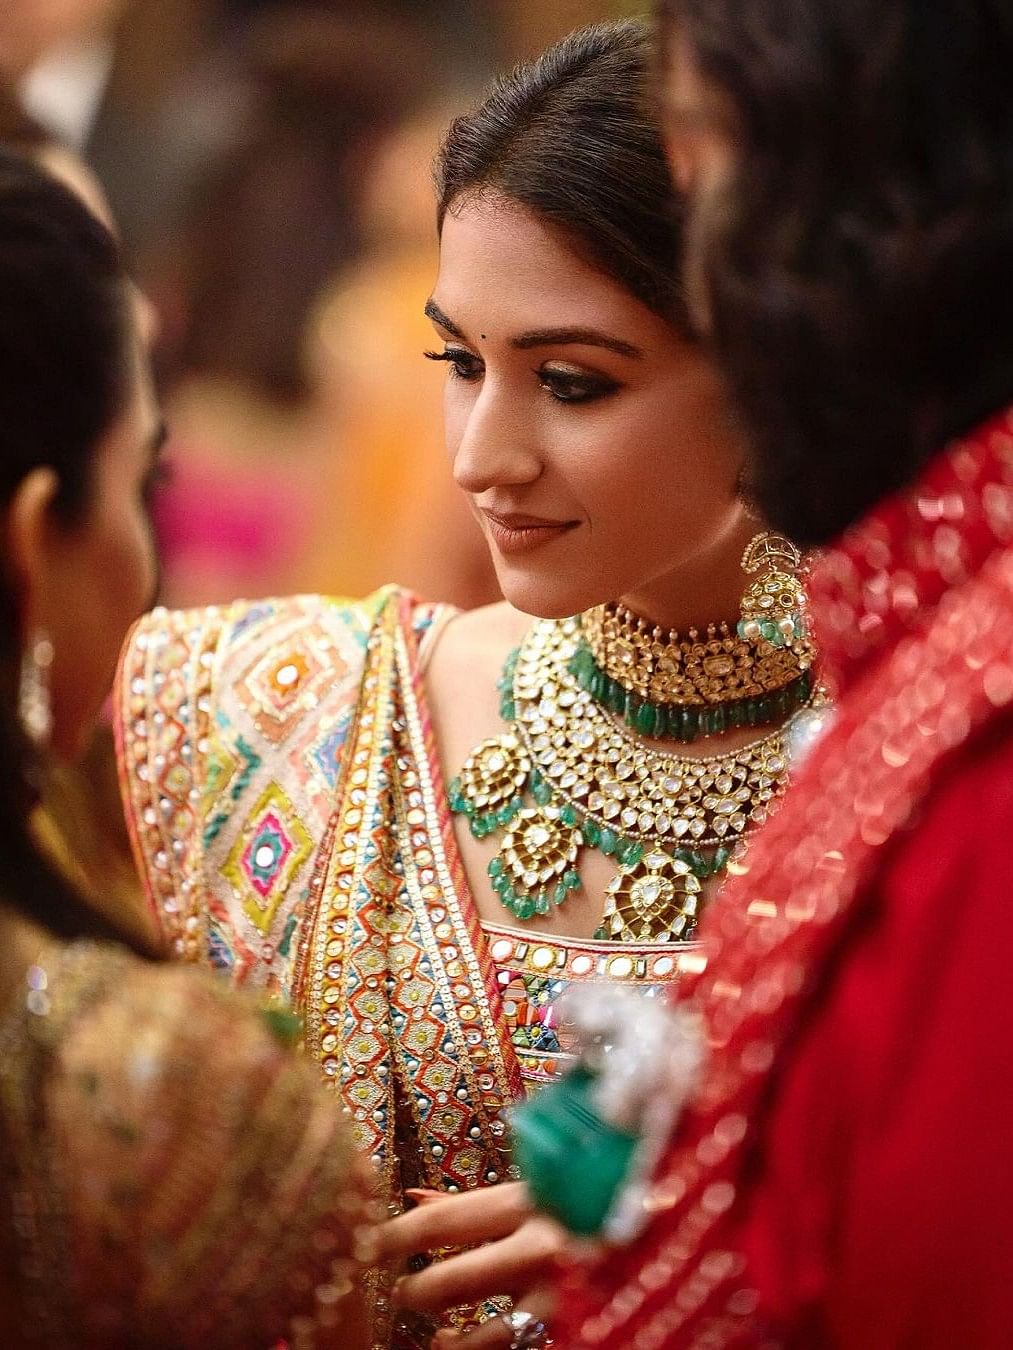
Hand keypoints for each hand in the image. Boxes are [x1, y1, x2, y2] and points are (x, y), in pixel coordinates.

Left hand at [378, 1183, 564, 1339]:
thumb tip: (410, 1197)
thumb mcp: (524, 1196)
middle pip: (453, 1282)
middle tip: (400, 1294)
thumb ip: (467, 1203)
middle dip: (414, 1293)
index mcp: (523, 1203)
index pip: (441, 1222)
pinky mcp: (569, 1322)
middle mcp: (538, 1247)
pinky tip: (461, 1343)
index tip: (367, 1246)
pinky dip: (475, 1348)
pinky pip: (510, 1347)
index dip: (395, 1238)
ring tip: (437, 1338)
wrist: (651, 1238)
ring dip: (450, 1343)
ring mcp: (556, 1294)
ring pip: (483, 1334)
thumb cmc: (571, 1209)